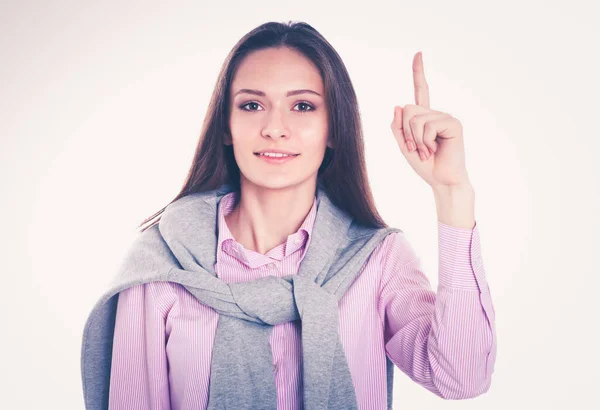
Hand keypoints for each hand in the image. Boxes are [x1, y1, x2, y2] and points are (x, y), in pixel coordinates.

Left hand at [390, 51, 470, 188]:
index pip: (421, 91)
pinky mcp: (453, 123)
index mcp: (425, 117)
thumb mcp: (403, 146)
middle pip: (408, 109)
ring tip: (426, 151)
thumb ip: (397, 127)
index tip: (418, 53)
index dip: (419, 72)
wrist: (442, 180)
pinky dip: (425, 141)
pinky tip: (434, 149)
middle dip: (406, 132)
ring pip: (415, 118)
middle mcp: (435, 113)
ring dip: (415, 139)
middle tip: (415, 149)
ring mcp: (445, 117)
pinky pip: (427, 126)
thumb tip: (398, 105)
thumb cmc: (424, 165)